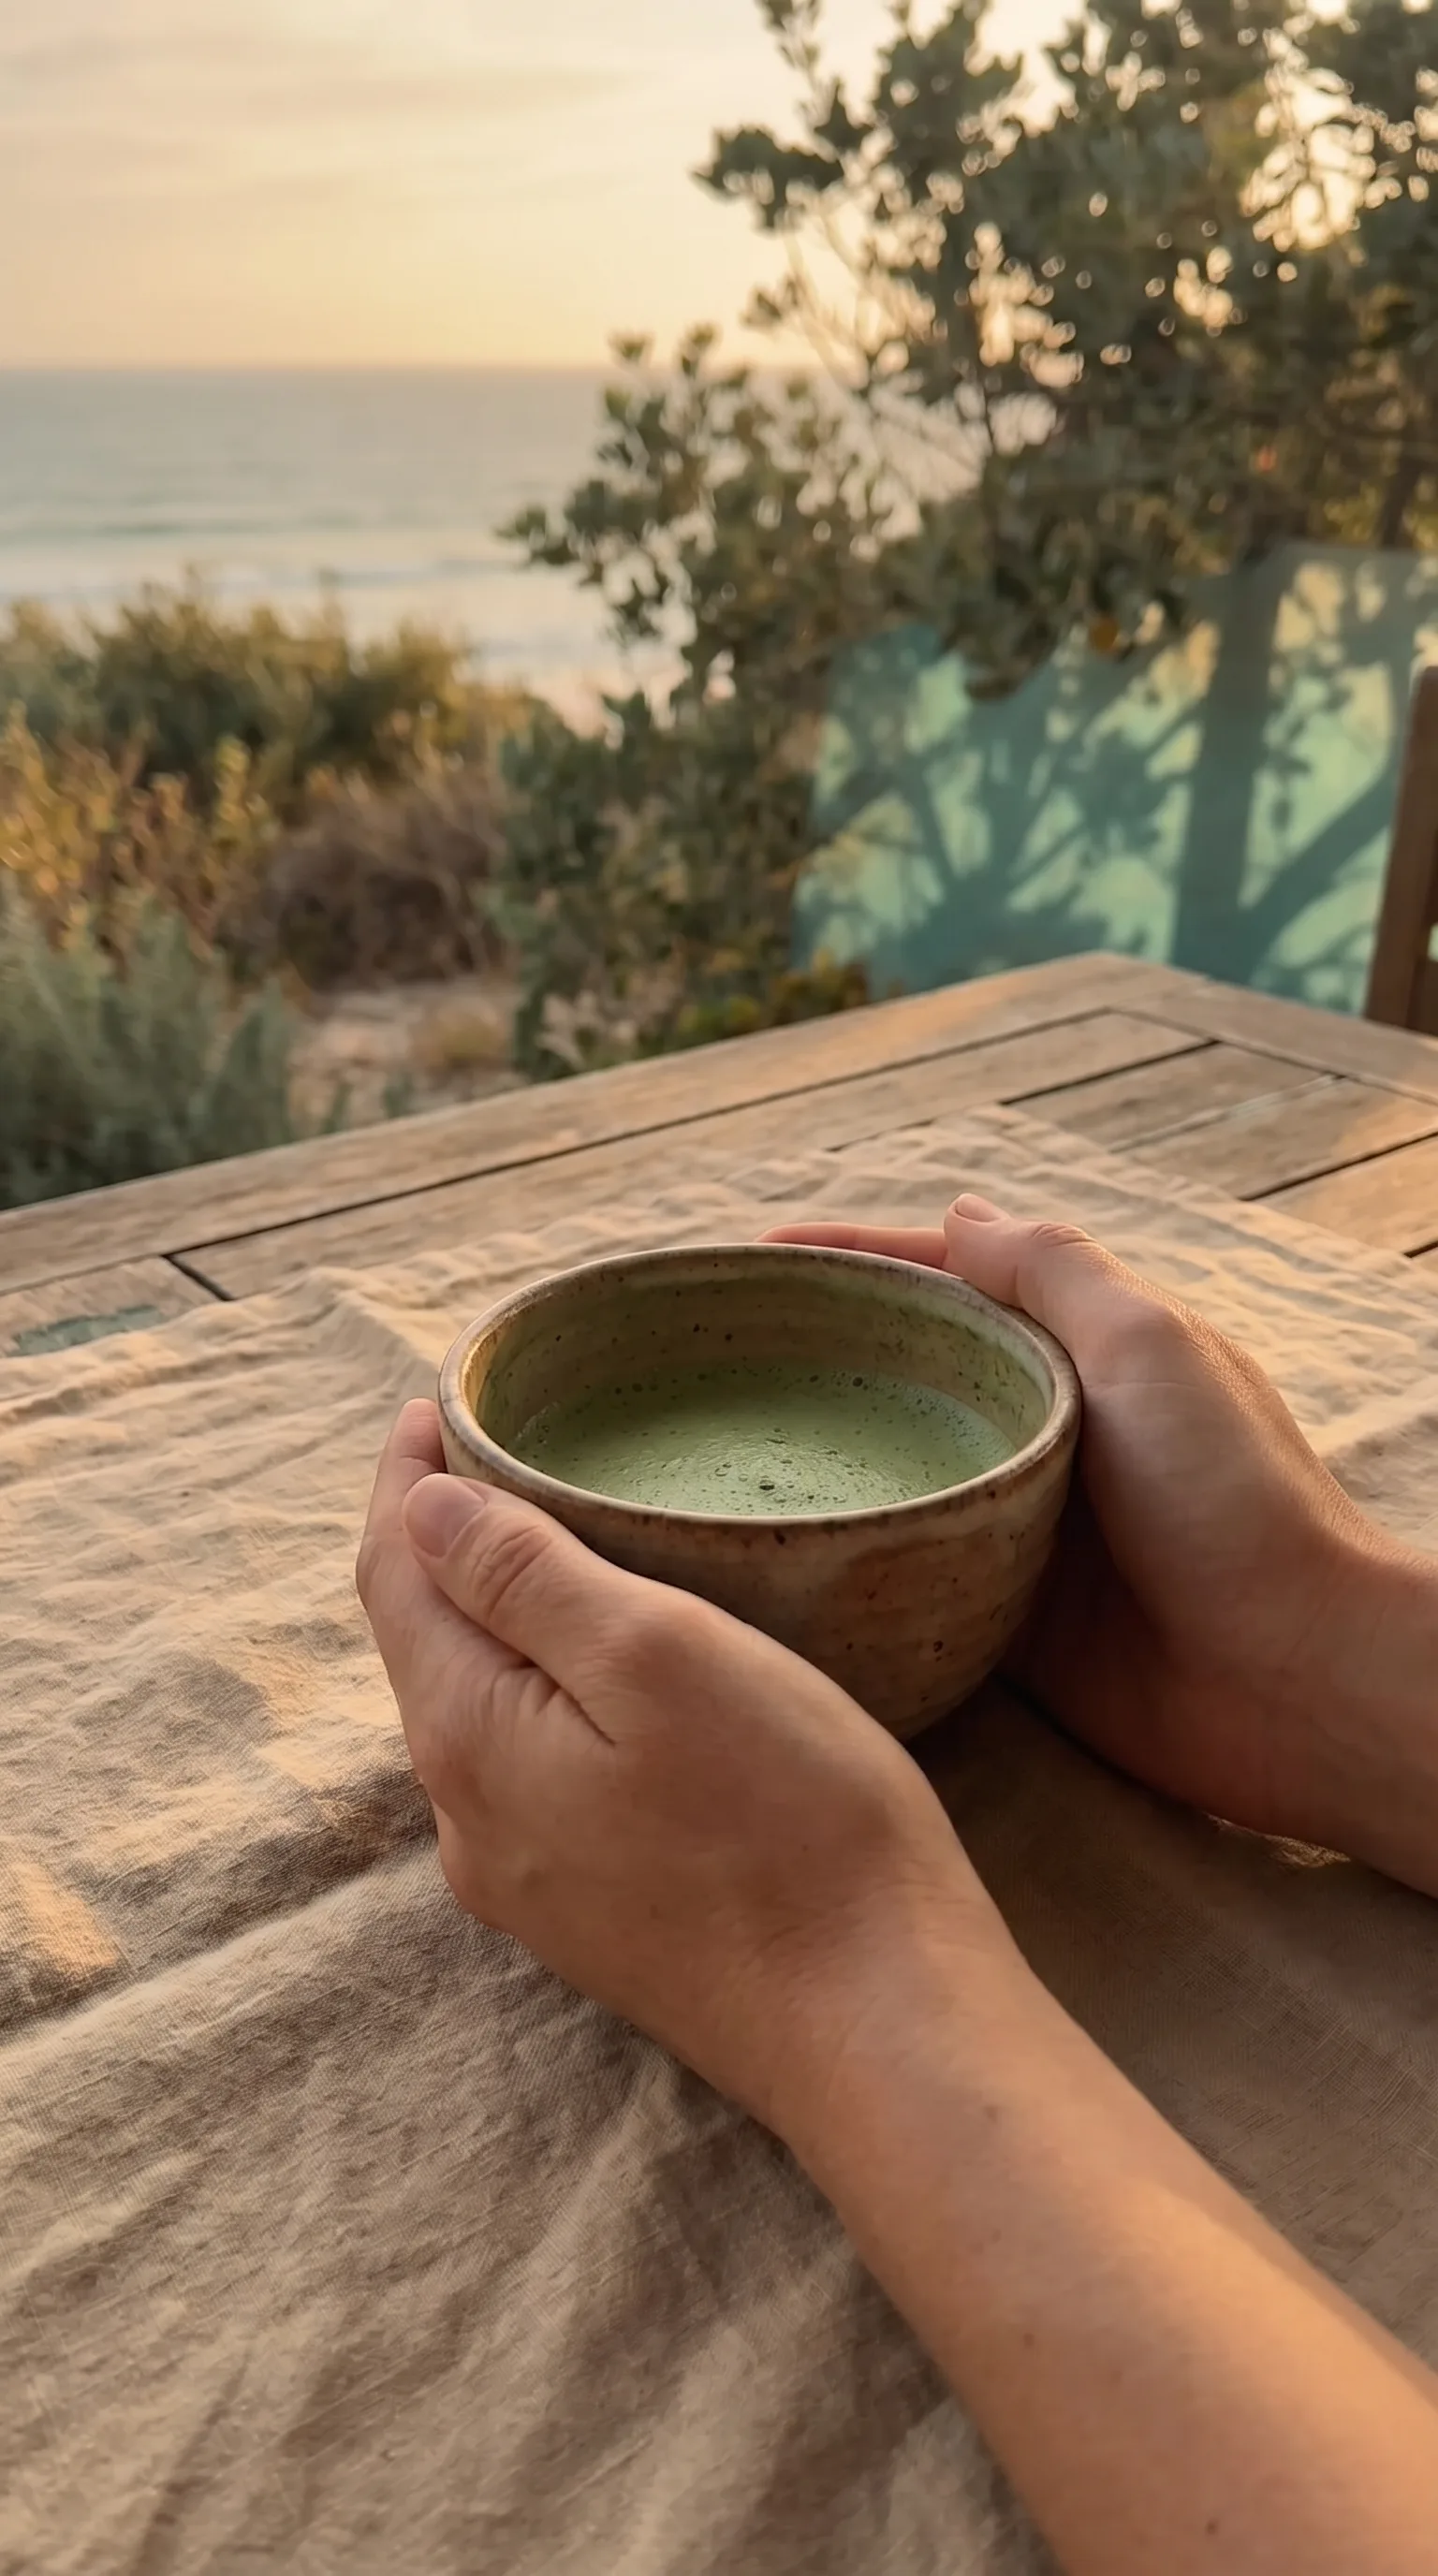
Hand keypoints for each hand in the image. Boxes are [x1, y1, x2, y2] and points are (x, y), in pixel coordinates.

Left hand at [356, 1400, 1013, 2132]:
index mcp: (467, 1739)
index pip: (393, 1577)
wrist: (878, 2022)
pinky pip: (536, 1770)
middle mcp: (469, 1819)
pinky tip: (606, 1671)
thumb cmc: (786, 1819)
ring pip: (483, 1711)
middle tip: (496, 1451)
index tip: (437, 1402)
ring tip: (553, 1540)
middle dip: (444, 1544)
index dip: (405, 1481)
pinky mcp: (596, 1916)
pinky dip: (545, 1689)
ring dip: (497, 1619)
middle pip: (428, 1646)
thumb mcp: (657, 1655)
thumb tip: (417, 1508)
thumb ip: (522, 1577)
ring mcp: (531, 1880)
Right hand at [765, 1196, 1437, 1875]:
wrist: (1294, 1678)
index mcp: (1082, 1353)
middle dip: (812, 1358)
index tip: (748, 1262)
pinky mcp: (1002, 1616)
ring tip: (703, 1449)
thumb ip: (1055, 1273)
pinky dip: (844, 1557)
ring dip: (816, 1459)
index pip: (946, 1283)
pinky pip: (905, 1575)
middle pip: (907, 1375)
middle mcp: (1043, 1431)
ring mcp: (1018, 1526)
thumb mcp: (1150, 1346)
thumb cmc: (1234, 1496)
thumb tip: (959, 1211)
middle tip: (699, 1361)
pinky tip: (761, 1554)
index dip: (851, 1263)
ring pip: (895, 1474)